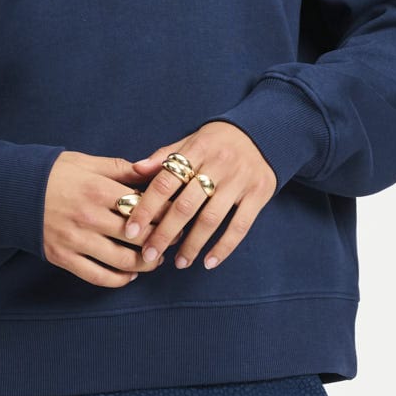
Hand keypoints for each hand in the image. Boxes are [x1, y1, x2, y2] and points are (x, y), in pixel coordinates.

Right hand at [42, 151, 165, 286]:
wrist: (10, 190)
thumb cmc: (52, 173)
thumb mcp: (85, 162)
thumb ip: (119, 168)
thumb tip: (150, 170)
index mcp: (96, 190)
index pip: (143, 206)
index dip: (166, 213)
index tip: (178, 215)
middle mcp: (88, 217)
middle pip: (138, 236)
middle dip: (162, 240)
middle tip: (174, 239)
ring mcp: (75, 240)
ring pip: (122, 261)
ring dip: (145, 264)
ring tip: (155, 259)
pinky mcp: (63, 257)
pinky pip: (97, 276)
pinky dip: (118, 280)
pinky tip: (130, 275)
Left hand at [125, 122, 276, 270]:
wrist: (265, 133)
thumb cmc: (219, 141)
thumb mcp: (192, 141)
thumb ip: (165, 156)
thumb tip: (135, 170)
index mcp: (197, 149)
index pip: (165, 181)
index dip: (146, 207)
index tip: (131, 231)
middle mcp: (218, 164)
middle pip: (185, 205)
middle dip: (164, 233)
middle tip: (149, 254)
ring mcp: (240, 180)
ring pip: (211, 219)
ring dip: (192, 245)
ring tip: (179, 263)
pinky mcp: (259, 193)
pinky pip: (240, 226)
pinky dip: (224, 247)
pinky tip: (209, 262)